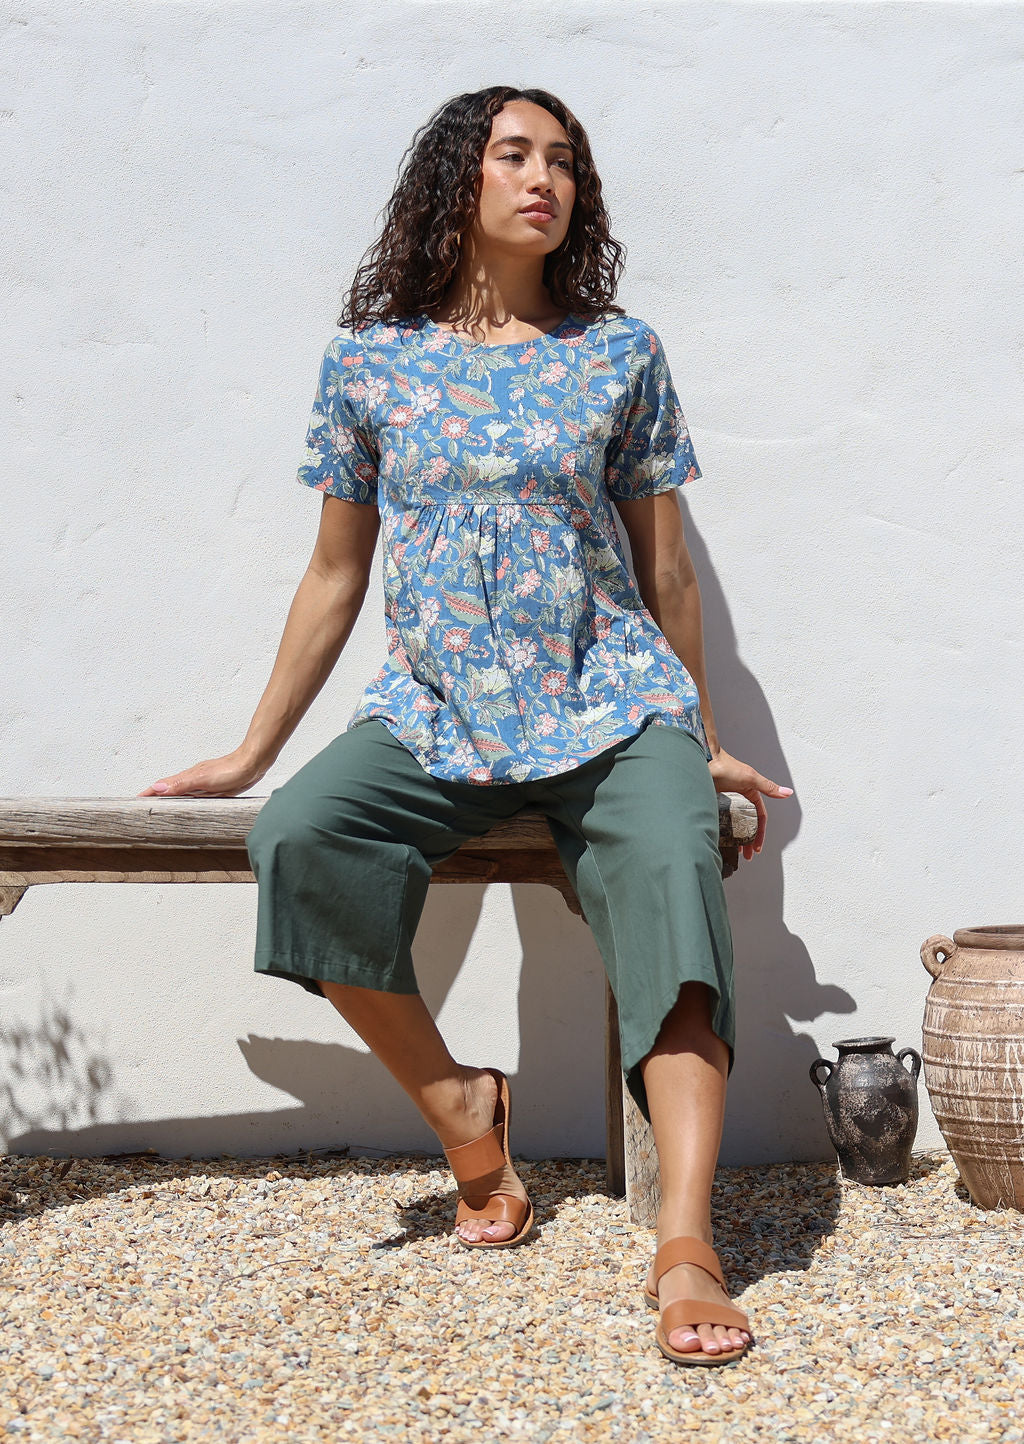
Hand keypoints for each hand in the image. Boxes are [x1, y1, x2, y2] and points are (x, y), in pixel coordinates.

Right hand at [137, 750, 265, 798]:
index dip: (148, 793)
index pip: (162, 786)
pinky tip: (188, 804)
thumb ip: (181, 784)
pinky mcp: (214, 788)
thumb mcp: (203, 779)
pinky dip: (186, 800)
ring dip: (169, 799)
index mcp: (187, 778)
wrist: (253, 763)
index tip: (135, 800)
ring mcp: (203, 784)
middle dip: (155, 796)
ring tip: (159, 807)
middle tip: (142, 805)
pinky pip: (195, 796)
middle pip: (169, 789)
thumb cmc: (231, 770)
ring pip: (181, 793)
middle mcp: (193, 780)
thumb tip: (157, 787)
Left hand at [707, 749, 792, 857]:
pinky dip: (723, 831)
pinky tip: (721, 839)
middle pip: (747, 824)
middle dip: (749, 840)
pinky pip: (720, 821)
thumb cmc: (726, 766)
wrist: (704, 760)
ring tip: (735, 851)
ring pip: (734, 824)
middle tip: (747, 855)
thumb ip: (768, 787)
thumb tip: (788, 793)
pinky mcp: (714, 804)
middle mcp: (740, 800)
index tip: (757, 847)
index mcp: (751, 794)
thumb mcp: (750, 778)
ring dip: (736, 838)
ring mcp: (727, 802)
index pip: (759, 818)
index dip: (760, 834)